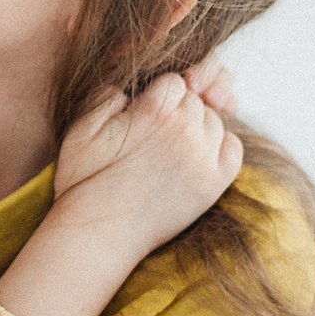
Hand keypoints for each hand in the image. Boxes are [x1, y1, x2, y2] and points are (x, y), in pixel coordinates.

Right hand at [49, 56, 243, 255]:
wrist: (98, 234)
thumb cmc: (84, 181)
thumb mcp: (82, 126)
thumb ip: (107, 94)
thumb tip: (130, 86)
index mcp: (155, 109)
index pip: (173, 81)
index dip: (156, 95)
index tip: (143, 114)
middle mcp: (184, 130)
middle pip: (195, 100)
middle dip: (177, 110)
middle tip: (154, 133)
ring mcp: (202, 159)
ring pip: (214, 122)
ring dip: (197, 127)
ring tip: (170, 147)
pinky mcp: (212, 185)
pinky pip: (232, 149)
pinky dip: (221, 145)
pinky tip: (198, 154)